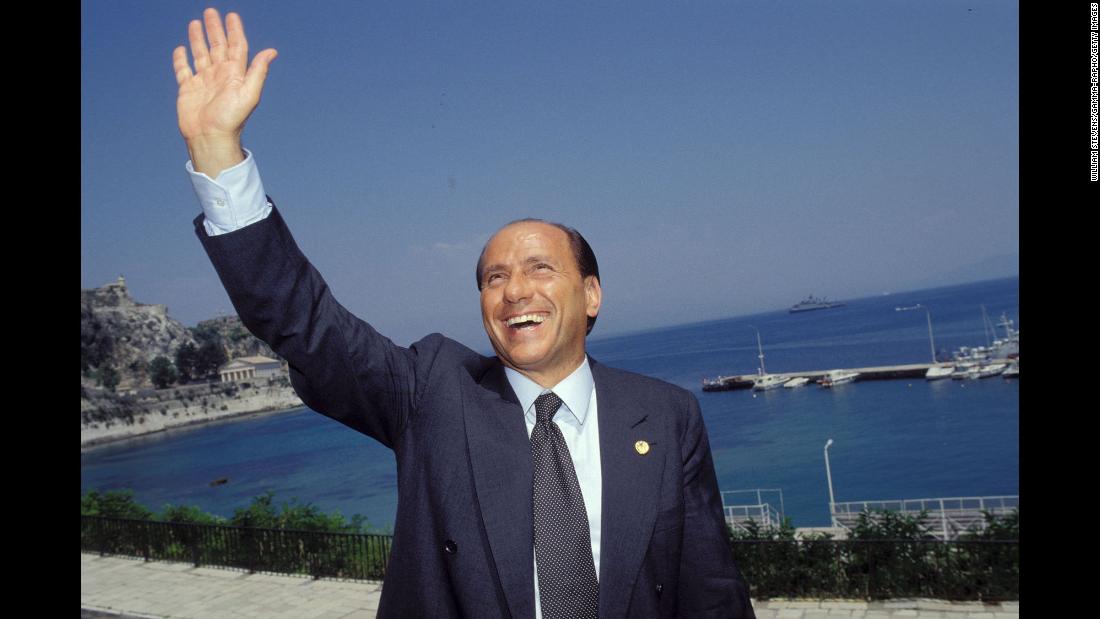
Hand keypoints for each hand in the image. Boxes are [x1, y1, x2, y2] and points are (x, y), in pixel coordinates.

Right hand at [172, 8, 276, 174]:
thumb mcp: (249, 94)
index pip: (236, 46)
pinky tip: (181, 49)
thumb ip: (258, 71)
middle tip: (211, 12)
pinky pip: (184, 70)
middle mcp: (220, 75)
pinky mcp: (188, 90)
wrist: (211, 138)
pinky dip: (181, 59)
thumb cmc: (232, 119)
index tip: (231, 15)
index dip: (234, 30)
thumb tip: (272, 52)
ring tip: (195, 23)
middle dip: (215, 29)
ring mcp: (203, 82)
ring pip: (201, 54)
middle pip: (217, 46)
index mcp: (235, 74)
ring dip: (198, 39)